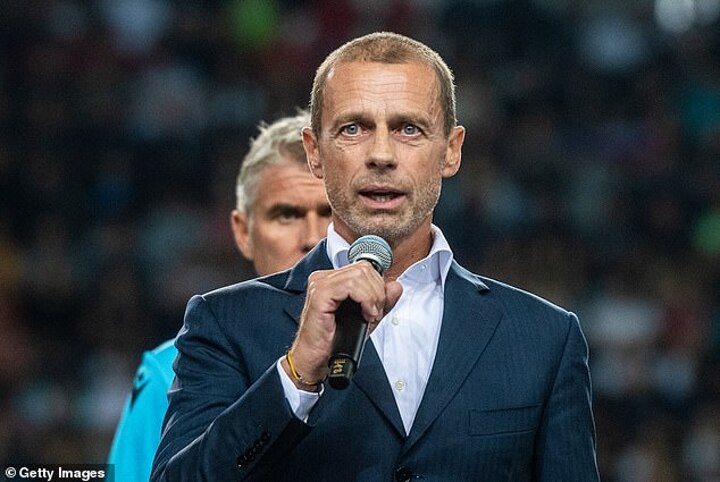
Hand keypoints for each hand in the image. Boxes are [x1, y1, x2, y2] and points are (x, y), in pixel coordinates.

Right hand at [284, 261, 402, 388]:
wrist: (316, 359)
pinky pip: (350, 285)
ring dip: (373, 297)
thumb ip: (382, 301)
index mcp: (333, 279)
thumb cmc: (335, 341)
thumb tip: (396, 286)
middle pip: (364, 269)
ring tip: (369, 315)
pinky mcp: (319, 294)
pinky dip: (365, 299)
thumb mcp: (366, 318)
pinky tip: (364, 315)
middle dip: (378, 292)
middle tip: (374, 313)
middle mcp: (325, 278)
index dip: (379, 287)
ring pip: (360, 275)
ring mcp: (320, 283)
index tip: (377, 308)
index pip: (365, 268)